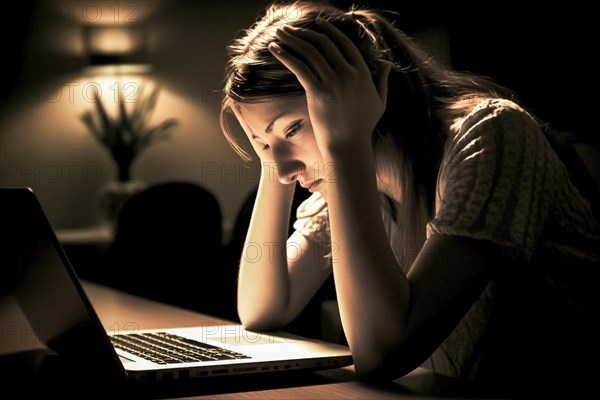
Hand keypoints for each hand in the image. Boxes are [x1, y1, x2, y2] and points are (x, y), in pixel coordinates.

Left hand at [269, 20, 390, 157]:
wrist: (349, 146)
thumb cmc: (363, 127)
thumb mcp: (379, 101)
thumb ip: (382, 81)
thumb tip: (387, 65)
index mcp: (362, 72)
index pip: (344, 43)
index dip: (330, 31)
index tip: (318, 23)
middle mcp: (348, 73)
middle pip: (324, 44)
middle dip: (305, 32)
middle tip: (290, 27)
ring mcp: (333, 82)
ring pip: (310, 51)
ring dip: (292, 39)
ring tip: (280, 33)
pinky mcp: (317, 92)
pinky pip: (299, 67)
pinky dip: (285, 56)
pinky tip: (275, 49)